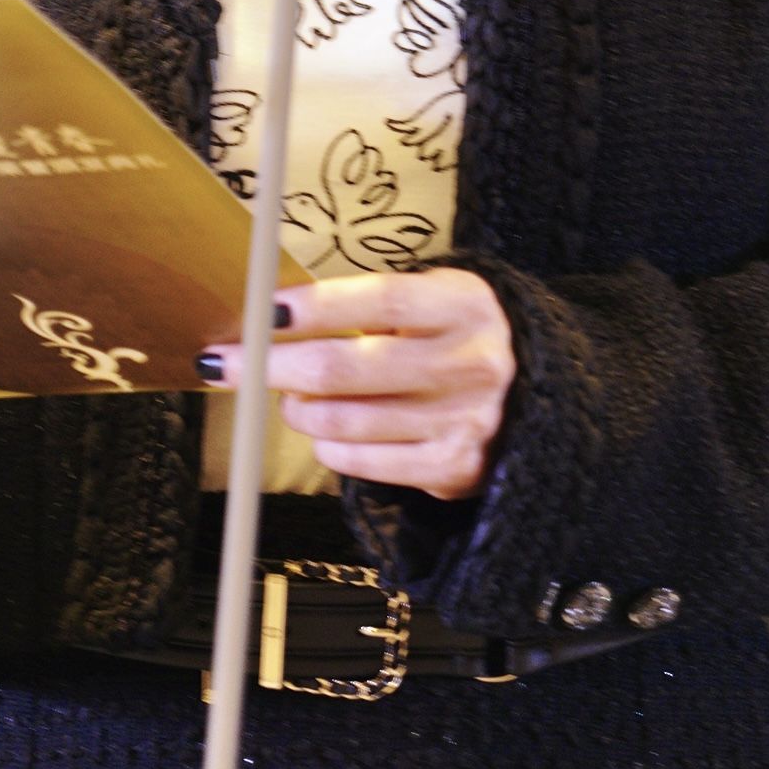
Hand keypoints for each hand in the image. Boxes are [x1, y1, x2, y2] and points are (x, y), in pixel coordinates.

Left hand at [200, 265, 516, 500]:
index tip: (264, 310)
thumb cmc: (459, 337)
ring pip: (343, 420)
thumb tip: (276, 319)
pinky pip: (362, 462)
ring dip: (297, 409)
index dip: (317, 306)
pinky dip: (329, 446)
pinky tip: (325, 430)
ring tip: (291, 398)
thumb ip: (372, 306)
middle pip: (344, 367)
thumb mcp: (437, 300)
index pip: (379, 300)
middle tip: (227, 362)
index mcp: (464, 305)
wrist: (541, 396)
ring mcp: (462, 420)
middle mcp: (469, 362)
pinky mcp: (451, 468)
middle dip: (271, 366)